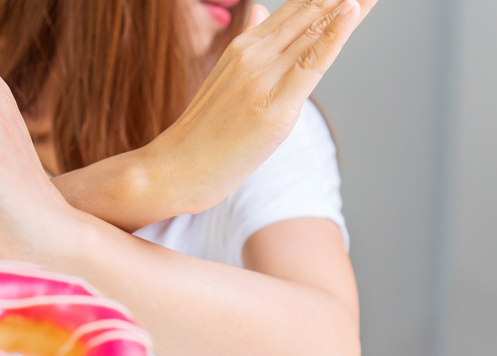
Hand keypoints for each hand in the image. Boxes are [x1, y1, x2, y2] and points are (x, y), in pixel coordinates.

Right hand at [146, 0, 377, 214]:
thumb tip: (263, 10)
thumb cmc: (201, 133)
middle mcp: (253, 54)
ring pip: (315, 31)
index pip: (298, 9)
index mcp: (244, 46)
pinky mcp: (273, 108)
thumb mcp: (224, 77)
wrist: (174, 168)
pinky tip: (351, 11)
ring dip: (350, 5)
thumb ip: (249, 44)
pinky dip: (333, 37)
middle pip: (312, 12)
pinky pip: (308, 65)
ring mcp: (262, 79)